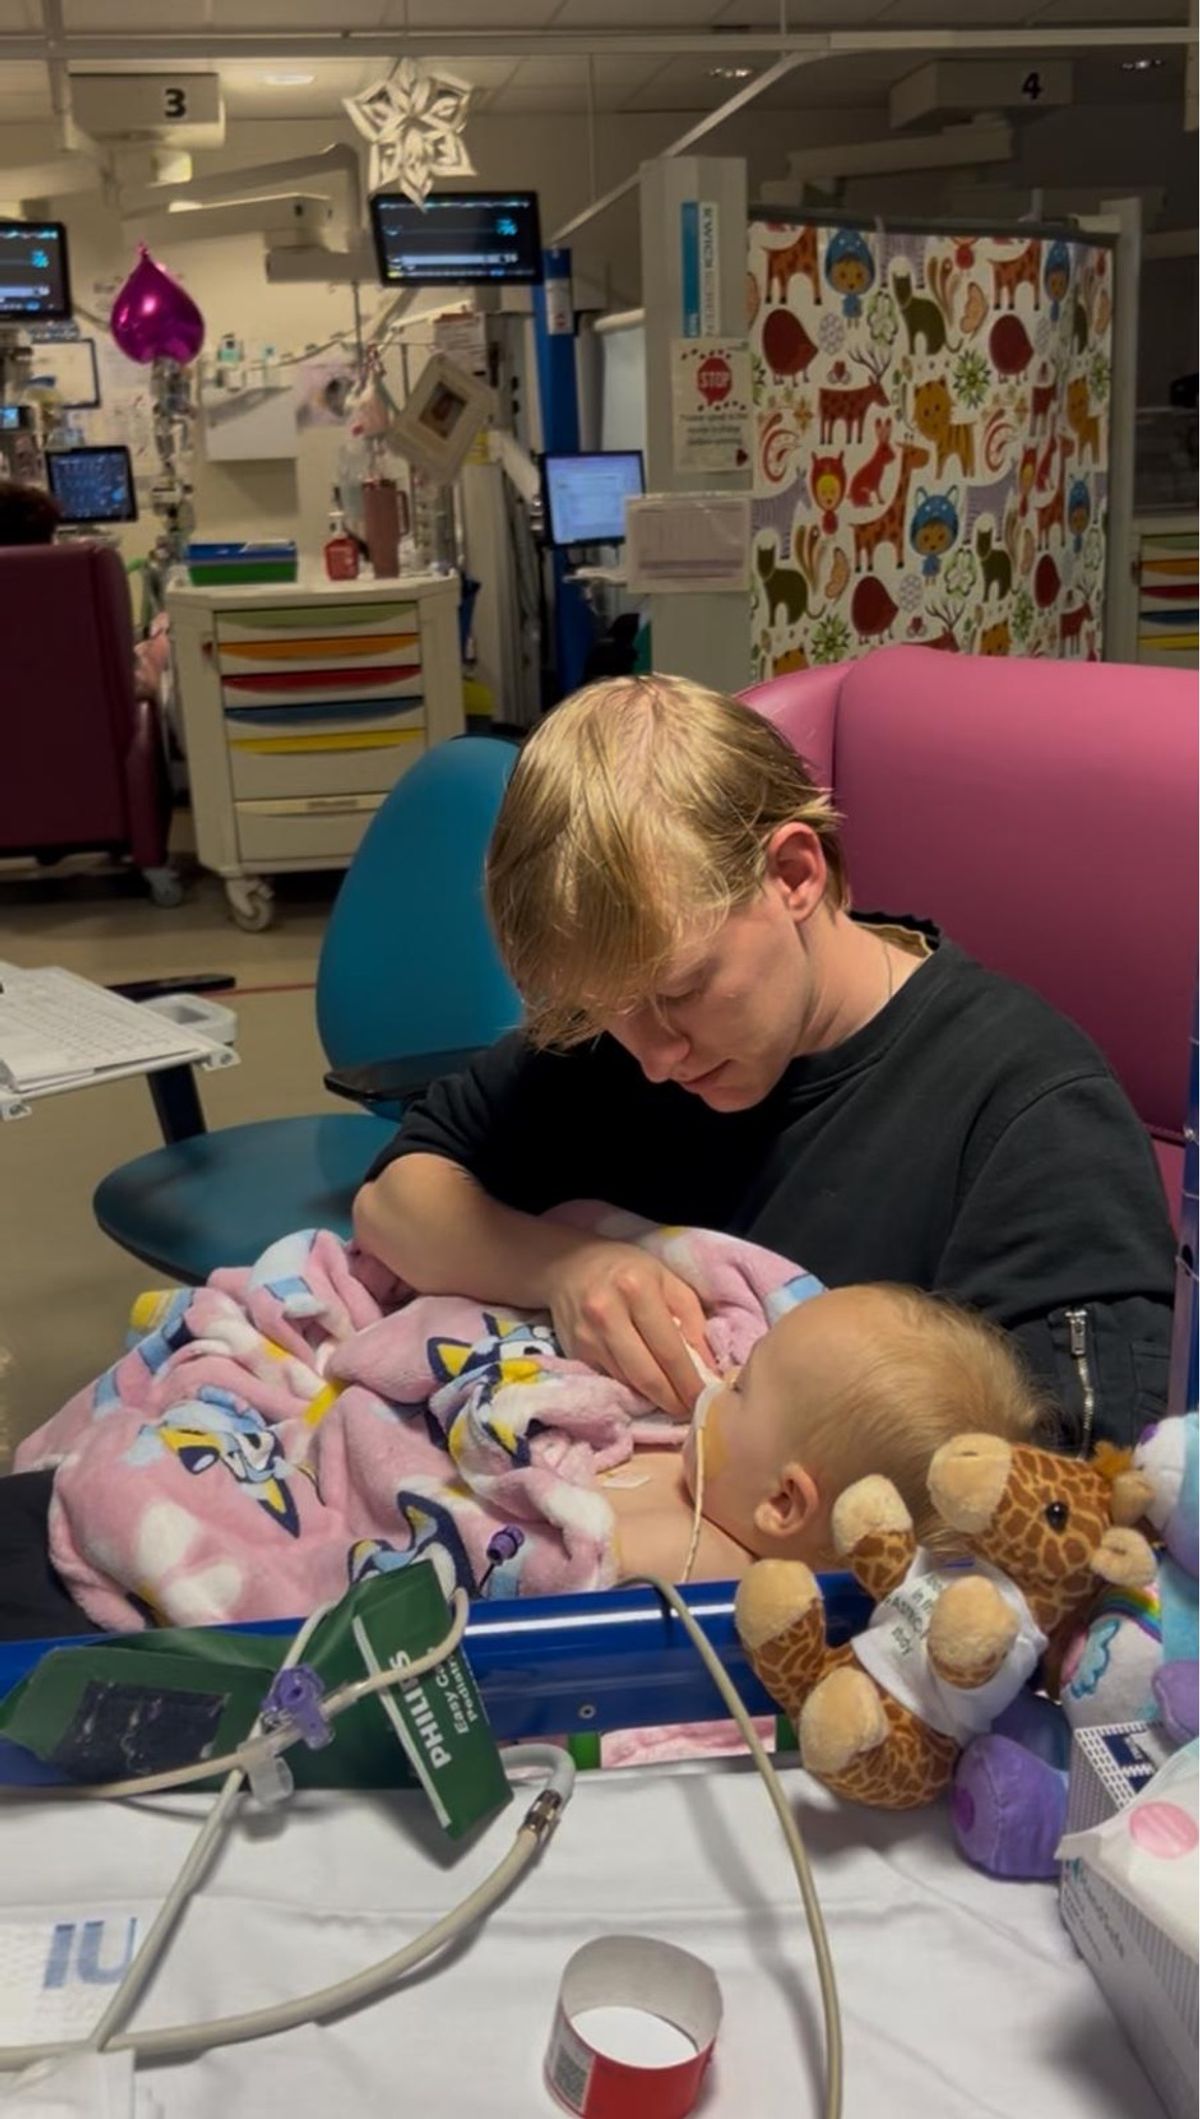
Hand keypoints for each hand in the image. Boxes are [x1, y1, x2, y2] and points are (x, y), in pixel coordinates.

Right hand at [543, 1240, 710, 1419]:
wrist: (570, 1266)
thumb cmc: (629, 1271)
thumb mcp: (667, 1280)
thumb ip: (692, 1319)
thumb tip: (707, 1366)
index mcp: (637, 1289)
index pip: (669, 1349)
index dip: (689, 1382)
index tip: (705, 1400)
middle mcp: (607, 1313)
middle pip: (646, 1375)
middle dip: (672, 1400)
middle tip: (690, 1410)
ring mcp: (587, 1336)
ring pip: (628, 1382)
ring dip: (653, 1398)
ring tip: (672, 1399)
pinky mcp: (575, 1353)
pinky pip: (611, 1379)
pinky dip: (631, 1388)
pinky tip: (645, 1387)